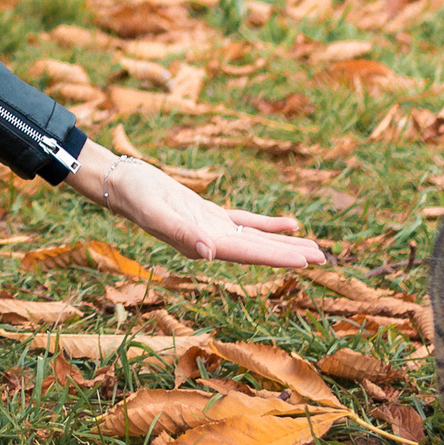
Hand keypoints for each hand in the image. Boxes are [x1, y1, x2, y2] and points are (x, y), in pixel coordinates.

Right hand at [73, 154, 325, 268]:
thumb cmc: (135, 196)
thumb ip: (182, 234)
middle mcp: (211, 241)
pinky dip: (268, 224)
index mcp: (203, 244)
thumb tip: (211, 253)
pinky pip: (245, 221)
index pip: (248, 252)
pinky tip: (289, 223)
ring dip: (284, 243)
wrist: (120, 183)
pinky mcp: (209, 213)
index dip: (278, 256)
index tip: (307, 261)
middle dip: (290, 254)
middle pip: (258, 250)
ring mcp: (211, 228)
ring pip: (256, 238)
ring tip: (314, 247)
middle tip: (323, 258)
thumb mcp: (157, 212)